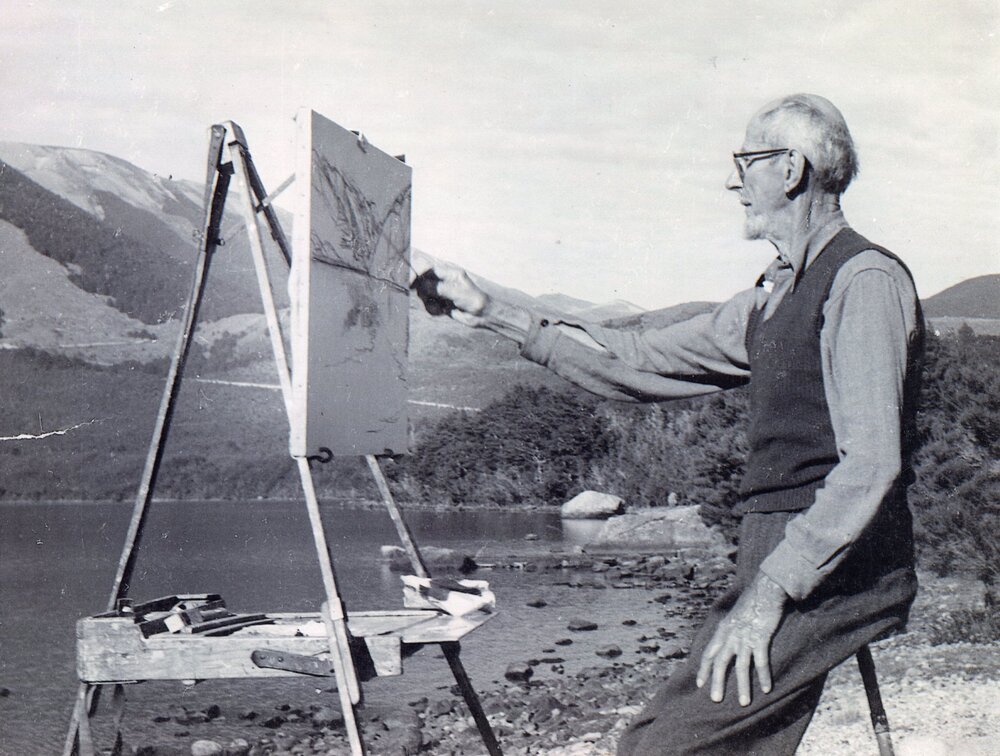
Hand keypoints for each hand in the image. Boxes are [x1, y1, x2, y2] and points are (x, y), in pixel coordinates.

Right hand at [410, 251, 488, 324]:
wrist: (482, 315)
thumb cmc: (474, 300)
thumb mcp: (456, 292)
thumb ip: (437, 288)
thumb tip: (421, 285)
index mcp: (447, 271)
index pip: (426, 268)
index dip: (416, 273)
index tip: (409, 282)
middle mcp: (442, 280)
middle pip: (421, 282)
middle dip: (424, 292)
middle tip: (432, 299)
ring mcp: (440, 291)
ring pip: (423, 295)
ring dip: (430, 304)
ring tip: (443, 308)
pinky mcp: (439, 302)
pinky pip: (428, 306)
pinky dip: (434, 310)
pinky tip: (444, 312)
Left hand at [696, 572, 786, 706]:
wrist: (765, 590)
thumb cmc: (751, 603)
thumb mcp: (733, 616)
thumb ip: (729, 630)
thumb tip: (727, 642)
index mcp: (722, 630)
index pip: (708, 653)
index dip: (703, 669)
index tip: (700, 684)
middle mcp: (730, 635)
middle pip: (719, 663)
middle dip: (716, 682)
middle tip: (715, 700)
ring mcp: (745, 638)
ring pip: (740, 667)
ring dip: (742, 686)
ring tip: (744, 703)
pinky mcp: (760, 638)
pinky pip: (761, 662)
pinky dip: (763, 676)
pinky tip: (766, 689)